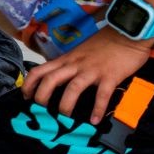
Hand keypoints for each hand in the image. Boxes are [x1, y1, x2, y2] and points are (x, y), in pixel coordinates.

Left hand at [21, 29, 152, 124]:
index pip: (39, 70)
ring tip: (66, 120)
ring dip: (66, 105)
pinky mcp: (110, 75)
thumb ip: (69, 64)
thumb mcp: (80, 52)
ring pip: (73, 87)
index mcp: (66, 59)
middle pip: (51, 79)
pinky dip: (98, 109)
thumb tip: (60, 81)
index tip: (26, 98)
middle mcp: (75, 64)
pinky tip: (95, 120)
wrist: (127, 32)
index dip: (29, 85)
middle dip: (42, 97)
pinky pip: (102, 95)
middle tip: (42, 112)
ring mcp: (92, 70)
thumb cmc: (105, 43)